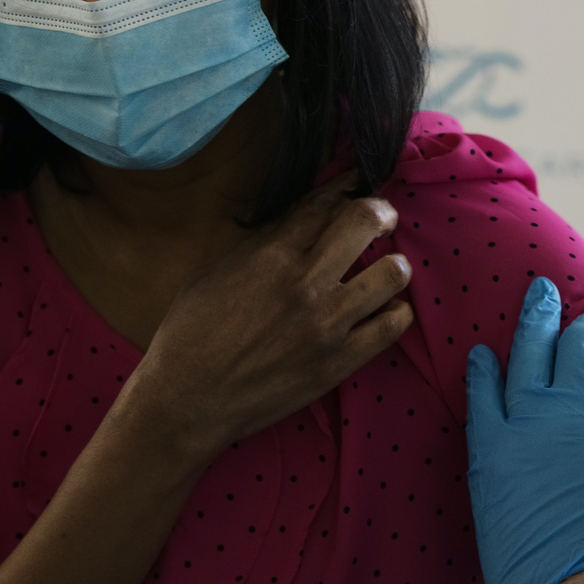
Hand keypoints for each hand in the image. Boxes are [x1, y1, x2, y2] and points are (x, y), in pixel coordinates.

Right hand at [127, 181, 413, 469]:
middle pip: (366, 222)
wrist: (188, 401)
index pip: (323, 204)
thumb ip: (260, 242)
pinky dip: (395, 312)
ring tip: (385, 269)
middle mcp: (306, 285)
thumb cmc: (190, 333)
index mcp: (271, 256)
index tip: (355, 182)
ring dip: (393, 264)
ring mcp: (328, 325)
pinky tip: (385, 310)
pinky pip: (393, 327)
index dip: (344, 185)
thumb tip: (297, 217)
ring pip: (392, 274)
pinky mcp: (340, 362)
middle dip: (380, 212)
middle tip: (381, 219)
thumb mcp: (214, 271)